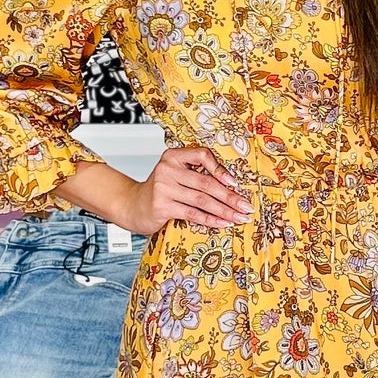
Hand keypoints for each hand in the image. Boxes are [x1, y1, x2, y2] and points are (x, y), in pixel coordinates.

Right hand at [130, 145, 249, 234]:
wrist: (131, 206)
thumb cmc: (159, 191)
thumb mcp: (174, 174)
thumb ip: (196, 174)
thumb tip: (231, 185)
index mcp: (173, 156)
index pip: (202, 155)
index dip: (220, 169)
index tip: (235, 183)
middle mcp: (167, 169)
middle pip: (206, 182)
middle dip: (230, 197)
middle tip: (246, 206)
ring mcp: (163, 188)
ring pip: (202, 200)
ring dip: (225, 210)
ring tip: (239, 217)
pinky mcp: (162, 206)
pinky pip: (193, 214)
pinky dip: (211, 219)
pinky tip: (223, 223)